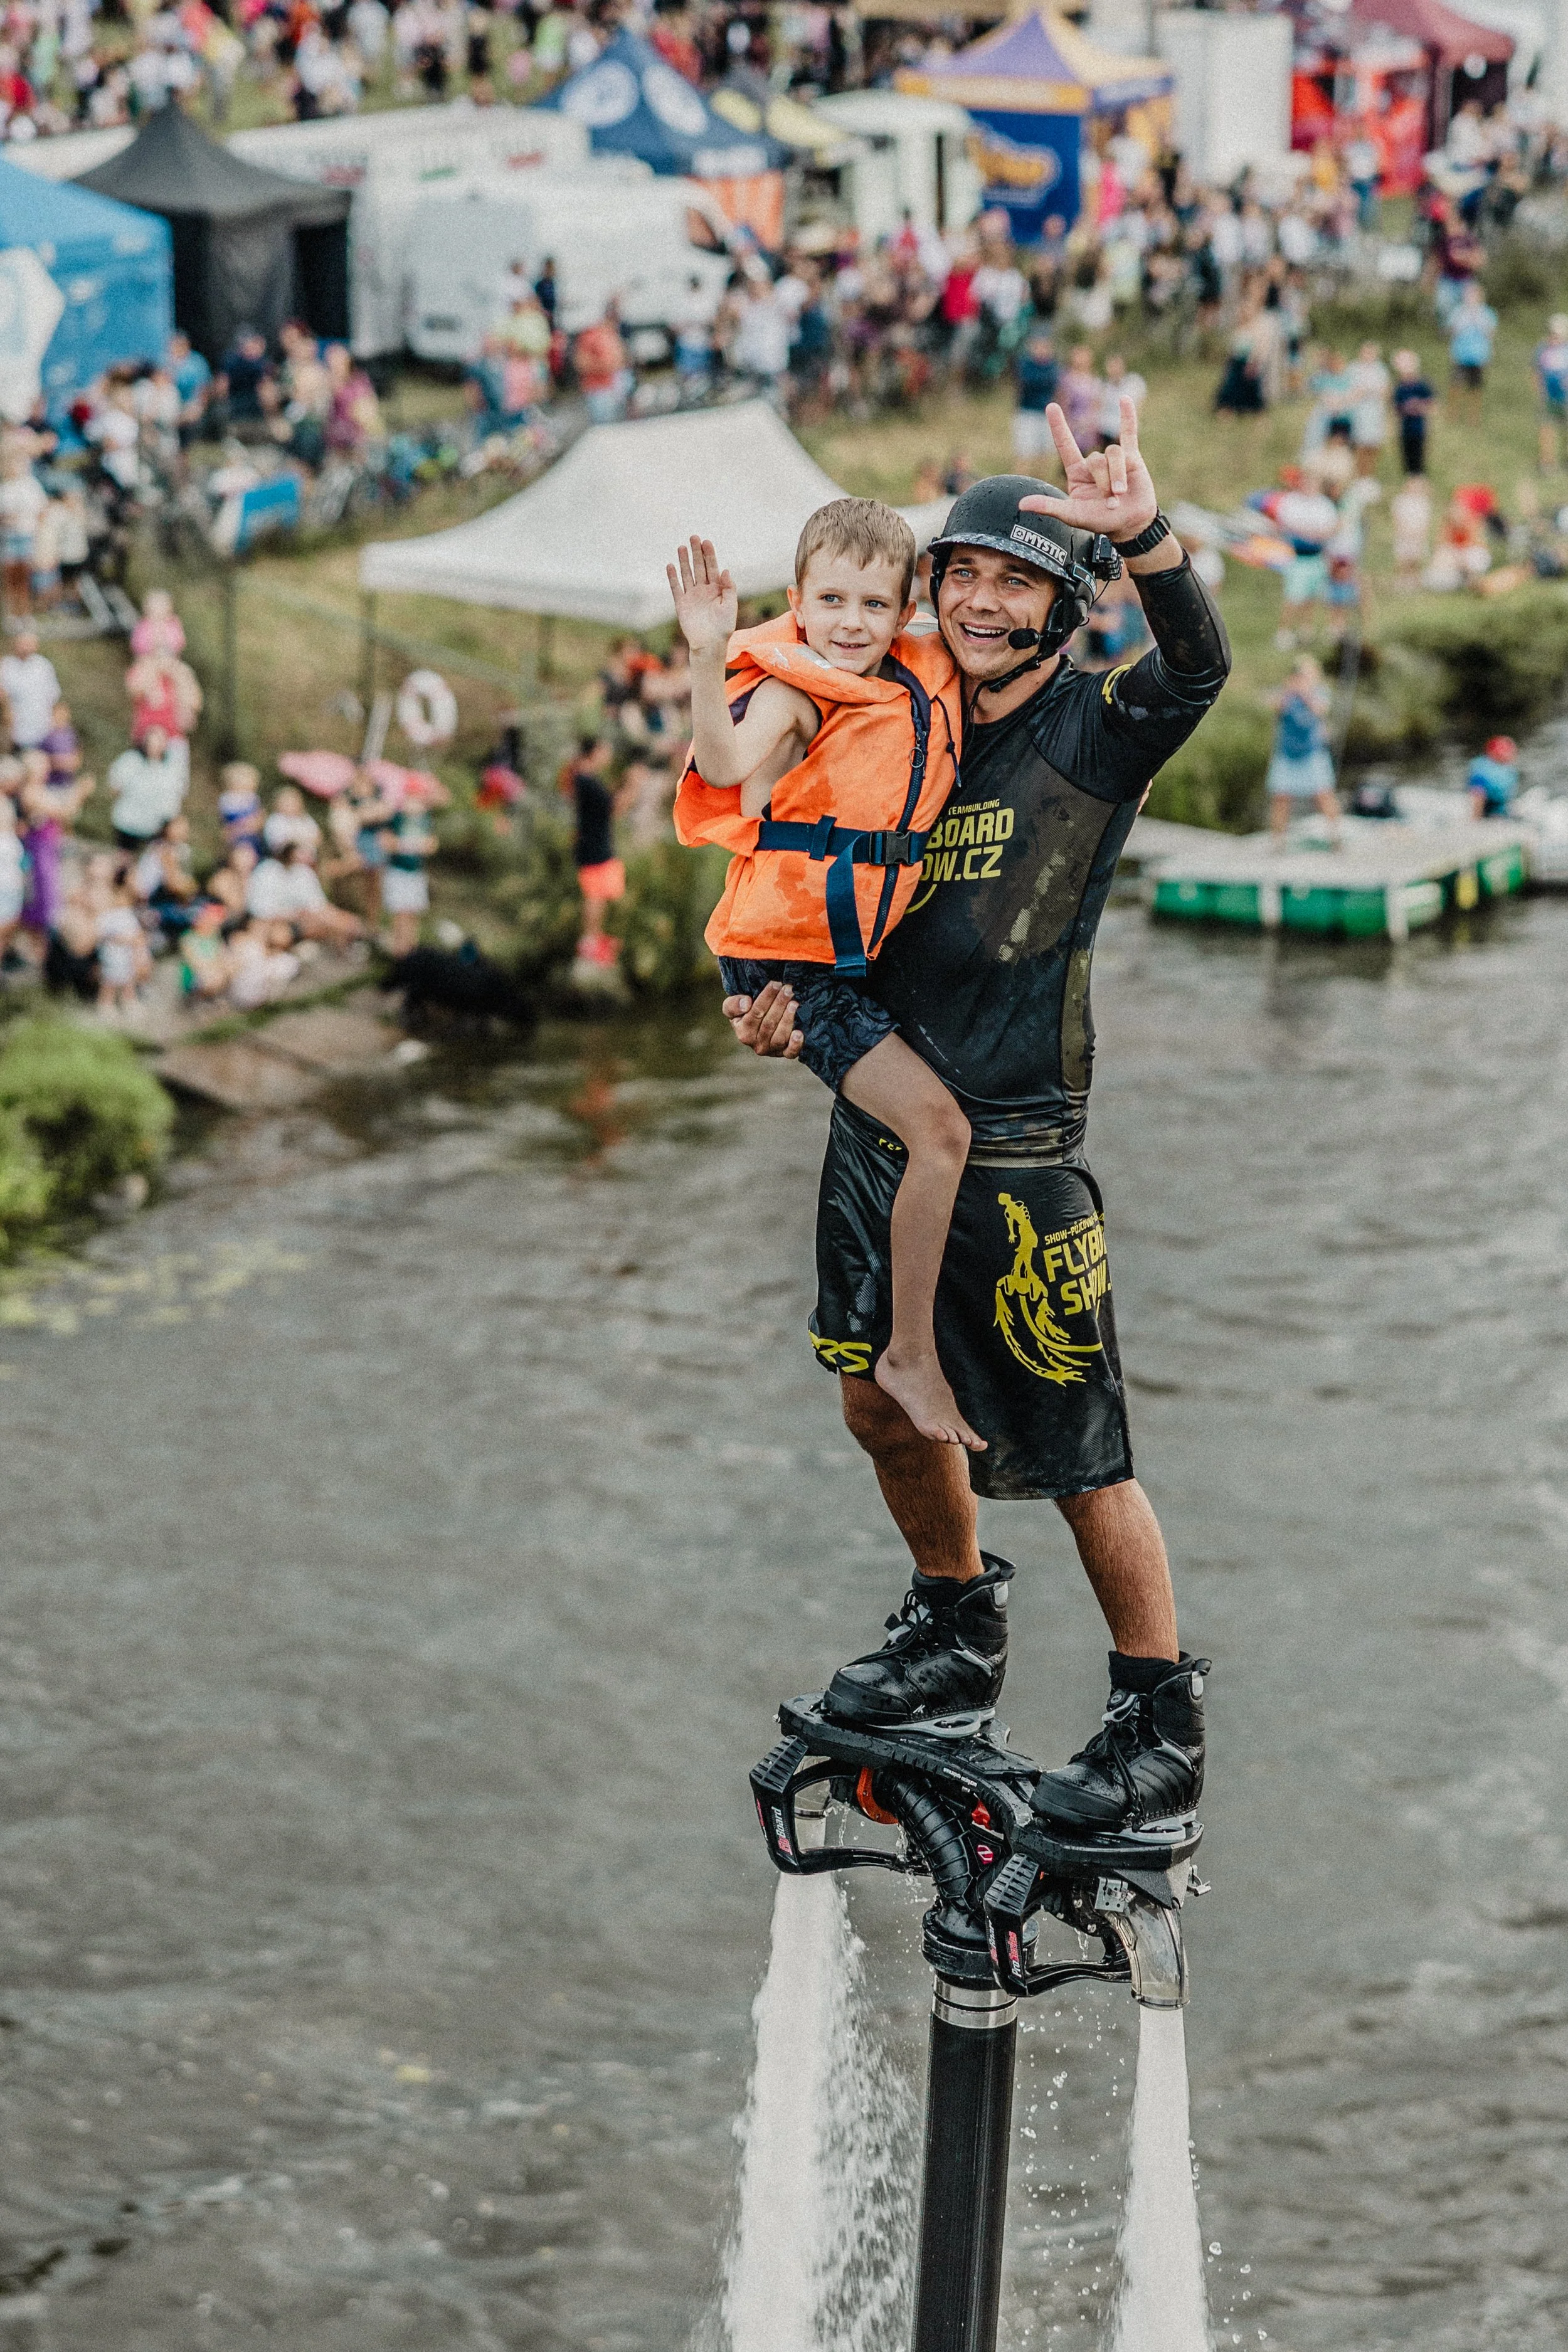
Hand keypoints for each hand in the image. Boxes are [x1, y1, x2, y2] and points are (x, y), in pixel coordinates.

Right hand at [667, 535, 736, 660]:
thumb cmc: (723, 628)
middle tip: (693, 537)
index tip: (706, 542)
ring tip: (681, 547)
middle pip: (699, 567)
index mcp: (717, 589)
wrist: (710, 645)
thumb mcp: (731, 607)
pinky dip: (673, 578)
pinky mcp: (681, 605)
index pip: (712, 567)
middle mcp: (703, 590)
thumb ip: (729, 588)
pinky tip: (671, 566)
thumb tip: (725, 570)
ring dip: (684, 561)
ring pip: (687, 574)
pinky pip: (676, 588)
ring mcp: (692, 596)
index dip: (709, 555)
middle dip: (696, 553)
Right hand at [722, 980, 803, 1059]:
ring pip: (780, 1036)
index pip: (755, 1013)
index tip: (775, 984)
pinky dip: (795, 1044)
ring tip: (794, 1003)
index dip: (766, 998)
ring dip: (788, 1019)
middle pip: (769, 1023)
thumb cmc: (745, 1013)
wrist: (758, 1026)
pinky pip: (791, 1052)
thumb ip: (733, 1005)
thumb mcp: (732, 1007)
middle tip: (788, 989)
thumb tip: (746, 1004)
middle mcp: (757, 1045)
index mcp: (743, 1033)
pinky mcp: (785, 1053)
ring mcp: (772, 1050)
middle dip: (779, 1004)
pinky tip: (799, 1033)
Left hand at [1021, 395, 1156, 543]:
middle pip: (1095, 458)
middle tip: (1109, 502)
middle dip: (1103, 481)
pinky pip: (1129, 433)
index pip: (1065, 445)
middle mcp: (1094, 463)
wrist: (1130, 524)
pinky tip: (1124, 399)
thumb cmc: (1101, 521)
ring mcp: (1113, 459)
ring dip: (1117, 475)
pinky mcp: (1132, 457)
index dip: (1058, 427)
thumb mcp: (1073, 515)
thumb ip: (1049, 507)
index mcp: (1077, 473)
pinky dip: (1128, 417)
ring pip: (1113, 453)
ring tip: (1121, 494)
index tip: (1051, 407)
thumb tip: (1021, 504)